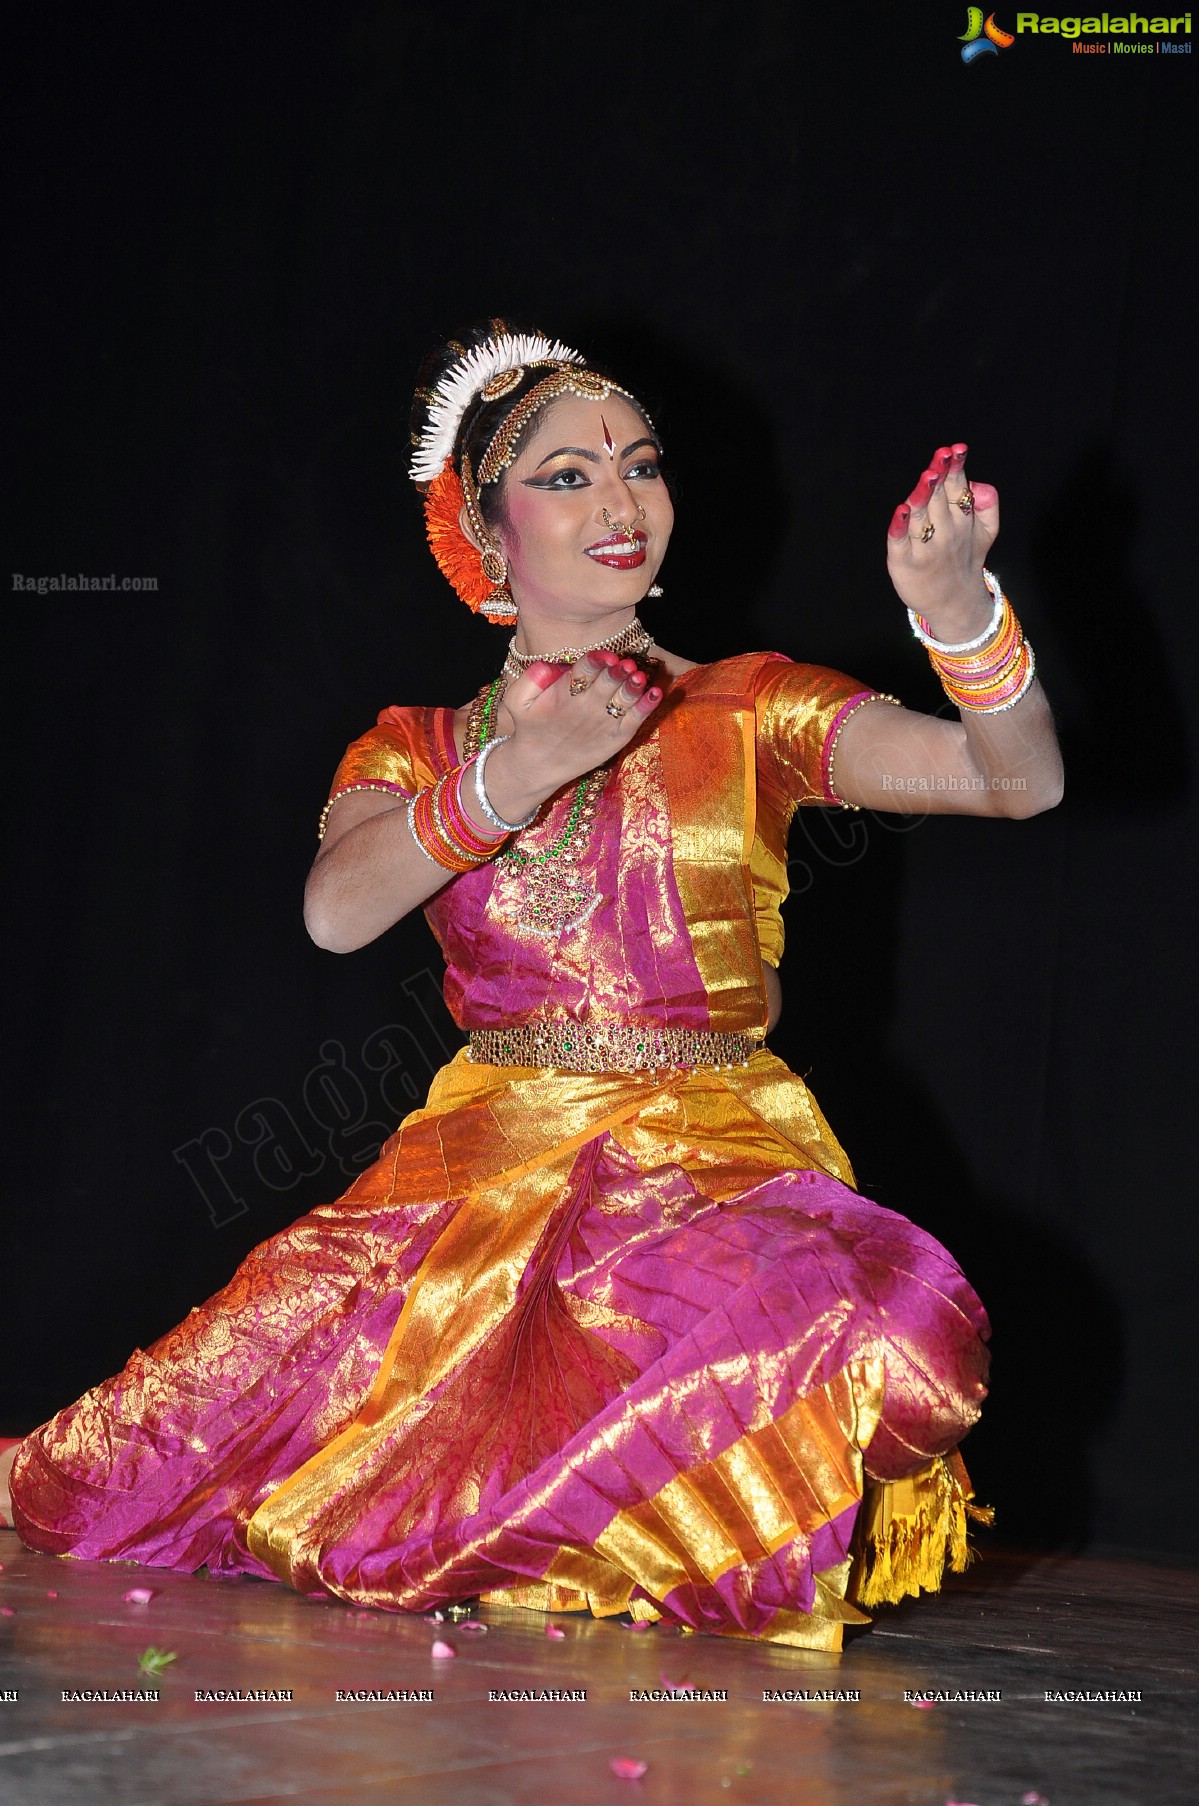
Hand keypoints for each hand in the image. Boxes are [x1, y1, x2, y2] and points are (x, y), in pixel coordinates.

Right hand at [485, 652, 662, 808]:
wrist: (538, 766)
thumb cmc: (530, 727)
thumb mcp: (517, 700)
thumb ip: (531, 678)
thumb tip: (551, 664)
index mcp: (563, 695)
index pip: (584, 671)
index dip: (597, 661)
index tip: (605, 656)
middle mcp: (586, 708)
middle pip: (607, 683)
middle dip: (618, 671)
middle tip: (626, 664)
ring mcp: (603, 724)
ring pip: (624, 700)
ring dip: (634, 686)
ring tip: (639, 677)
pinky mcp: (616, 738)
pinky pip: (636, 720)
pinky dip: (647, 706)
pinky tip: (656, 692)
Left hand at [886, 444, 999, 638]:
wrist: (955, 605)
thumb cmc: (965, 559)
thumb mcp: (986, 532)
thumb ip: (988, 504)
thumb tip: (977, 482)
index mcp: (962, 520)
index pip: (957, 488)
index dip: (955, 468)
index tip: (955, 450)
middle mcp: (945, 533)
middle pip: (938, 499)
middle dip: (939, 477)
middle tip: (939, 459)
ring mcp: (924, 549)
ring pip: (922, 518)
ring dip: (922, 497)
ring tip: (926, 478)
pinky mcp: (904, 564)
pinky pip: (900, 542)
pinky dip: (899, 528)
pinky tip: (900, 511)